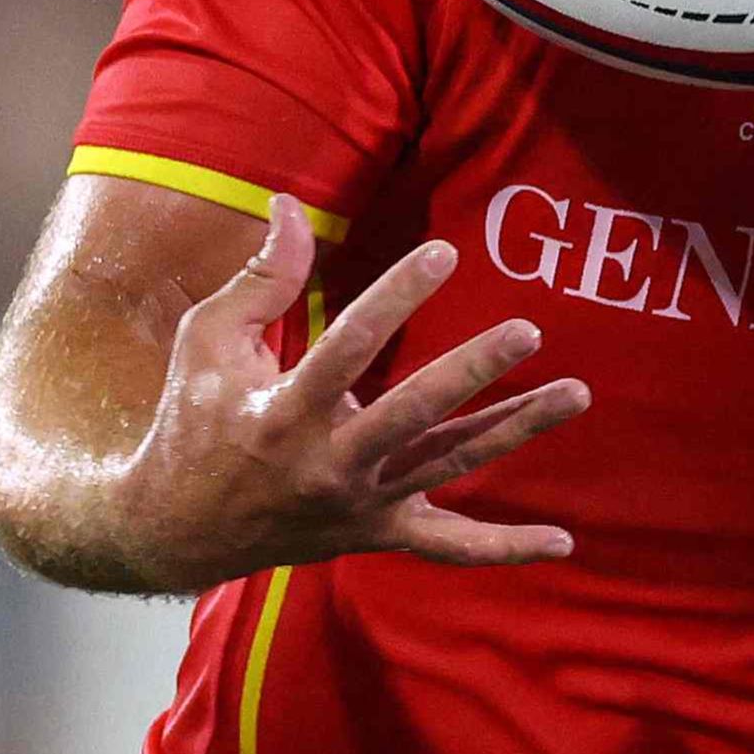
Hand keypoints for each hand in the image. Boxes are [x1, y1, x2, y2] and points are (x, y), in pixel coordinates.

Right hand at [105, 201, 587, 583]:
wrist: (176, 529)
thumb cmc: (193, 420)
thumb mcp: (208, 341)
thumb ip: (262, 277)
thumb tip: (292, 205)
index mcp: (282, 412)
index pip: (349, 345)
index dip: (397, 296)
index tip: (444, 254)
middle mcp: (329, 465)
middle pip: (415, 413)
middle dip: (474, 369)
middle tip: (529, 329)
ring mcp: (360, 504)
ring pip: (449, 464)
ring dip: (516, 429)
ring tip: (576, 394)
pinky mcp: (378, 532)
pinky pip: (448, 546)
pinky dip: (504, 549)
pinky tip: (562, 542)